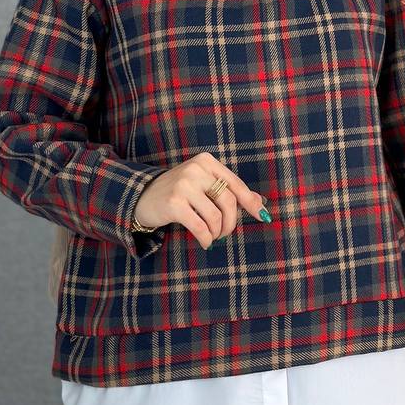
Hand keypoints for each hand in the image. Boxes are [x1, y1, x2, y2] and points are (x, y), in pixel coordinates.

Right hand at [133, 151, 270, 249]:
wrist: (142, 196)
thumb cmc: (179, 192)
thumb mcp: (204, 185)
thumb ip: (229, 190)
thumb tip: (260, 202)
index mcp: (207, 162)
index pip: (236, 184)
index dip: (251, 203)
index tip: (263, 216)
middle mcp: (196, 169)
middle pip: (229, 202)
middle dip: (231, 223)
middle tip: (225, 233)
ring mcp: (184, 185)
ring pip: (216, 216)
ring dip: (217, 232)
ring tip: (213, 237)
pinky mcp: (174, 203)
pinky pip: (200, 227)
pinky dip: (206, 238)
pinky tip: (205, 242)